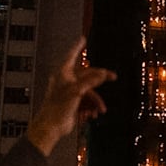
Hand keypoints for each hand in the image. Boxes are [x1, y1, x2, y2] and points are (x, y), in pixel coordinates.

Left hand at [26, 37, 114, 155]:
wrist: (51, 127)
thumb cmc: (58, 107)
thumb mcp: (77, 90)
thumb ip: (91, 80)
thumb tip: (103, 73)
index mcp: (63, 74)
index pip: (71, 56)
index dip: (77, 47)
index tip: (82, 39)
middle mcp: (66, 81)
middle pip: (86, 75)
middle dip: (99, 80)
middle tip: (114, 77)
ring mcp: (69, 93)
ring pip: (88, 92)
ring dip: (95, 101)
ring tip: (100, 111)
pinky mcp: (72, 104)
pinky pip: (86, 102)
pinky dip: (91, 108)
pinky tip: (93, 115)